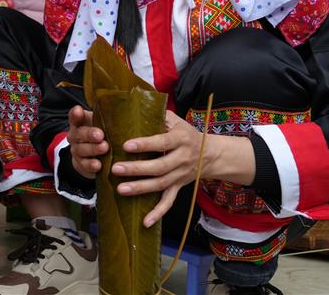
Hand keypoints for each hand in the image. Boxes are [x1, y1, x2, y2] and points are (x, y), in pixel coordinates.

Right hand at [67, 105, 107, 178]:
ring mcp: (77, 151)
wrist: (97, 157)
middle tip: (100, 135)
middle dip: (89, 134)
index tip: (79, 111)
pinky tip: (98, 165)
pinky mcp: (81, 164)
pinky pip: (83, 164)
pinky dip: (90, 164)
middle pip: (78, 133)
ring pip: (81, 149)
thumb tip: (128, 109)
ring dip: (92, 149)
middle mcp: (76, 136)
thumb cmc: (105, 135)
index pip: (75, 116)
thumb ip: (110, 118)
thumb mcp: (105, 125)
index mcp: (81, 123)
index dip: (76, 114)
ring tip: (104, 148)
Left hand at [110, 110, 203, 226]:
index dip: (145, 144)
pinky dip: (158, 213)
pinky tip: (145, 223)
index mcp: (181, 139)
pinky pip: (169, 202)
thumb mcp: (175, 120)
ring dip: (140, 189)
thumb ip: (156, 115)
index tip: (126, 144)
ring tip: (120, 189)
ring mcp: (181, 176)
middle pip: (159, 167)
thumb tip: (130, 105)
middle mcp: (182, 159)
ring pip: (161, 185)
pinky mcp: (179, 187)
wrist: (212, 154)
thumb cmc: (186, 133)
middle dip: (136, 169)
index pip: (161, 142)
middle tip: (115, 168)